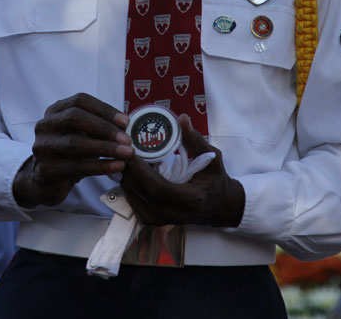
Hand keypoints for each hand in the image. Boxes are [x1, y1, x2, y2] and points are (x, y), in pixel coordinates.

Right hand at [13, 93, 132, 208]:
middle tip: (127, 139)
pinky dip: (100, 166)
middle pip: (74, 117)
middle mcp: (45, 125)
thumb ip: (98, 127)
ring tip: (127, 153)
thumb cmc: (69, 154)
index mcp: (55, 111)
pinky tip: (116, 166)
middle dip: (104, 128)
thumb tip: (126, 125)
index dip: (104, 109)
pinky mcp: (46, 169)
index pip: (80, 101)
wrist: (46, 181)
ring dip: (106, 147)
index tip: (125, 121)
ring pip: (75, 143)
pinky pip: (77, 166)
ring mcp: (43, 147)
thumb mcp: (82, 135)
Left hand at [120, 115, 244, 227]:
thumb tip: (182, 118)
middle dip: (129, 169)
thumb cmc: (215, 180)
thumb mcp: (212, 158)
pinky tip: (131, 171)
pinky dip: (130, 185)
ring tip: (125, 156)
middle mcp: (173, 214)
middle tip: (122, 148)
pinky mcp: (153, 221)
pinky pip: (133, 202)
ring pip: (133, 197)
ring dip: (127, 176)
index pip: (157, 186)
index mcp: (190, 199)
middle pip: (141, 191)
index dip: (140, 169)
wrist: (217, 206)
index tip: (130, 151)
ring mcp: (161, 221)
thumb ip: (195, 140)